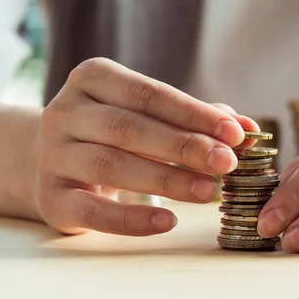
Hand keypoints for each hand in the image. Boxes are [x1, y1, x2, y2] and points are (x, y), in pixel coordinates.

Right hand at [36, 58, 257, 235]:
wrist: (53, 157)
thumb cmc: (115, 130)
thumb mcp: (148, 114)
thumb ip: (195, 118)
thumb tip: (248, 130)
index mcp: (93, 78)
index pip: (149, 94)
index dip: (193, 114)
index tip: (235, 134)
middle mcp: (65, 111)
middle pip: (130, 128)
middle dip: (184, 146)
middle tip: (227, 164)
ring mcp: (52, 154)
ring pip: (111, 165)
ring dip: (166, 179)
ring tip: (208, 191)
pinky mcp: (50, 197)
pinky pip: (91, 211)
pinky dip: (131, 218)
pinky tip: (168, 220)